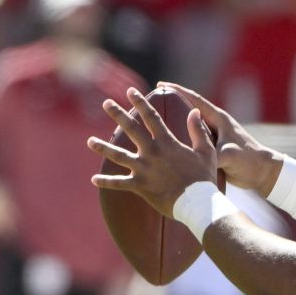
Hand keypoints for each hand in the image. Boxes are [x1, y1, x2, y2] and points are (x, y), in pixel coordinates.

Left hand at [87, 88, 218, 217]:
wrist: (197, 202)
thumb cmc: (203, 177)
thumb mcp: (206, 150)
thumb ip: (198, 130)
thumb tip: (194, 111)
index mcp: (167, 142)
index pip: (151, 117)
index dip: (140, 103)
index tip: (131, 91)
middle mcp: (152, 152)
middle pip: (131, 129)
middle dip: (118, 114)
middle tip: (106, 103)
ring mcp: (144, 169)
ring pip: (118, 155)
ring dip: (103, 147)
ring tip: (89, 141)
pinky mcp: (140, 186)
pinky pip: (119, 184)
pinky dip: (106, 182)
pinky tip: (93, 179)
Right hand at [154, 82, 282, 194]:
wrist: (263, 174)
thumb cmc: (249, 161)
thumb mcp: (229, 156)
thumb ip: (212, 154)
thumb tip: (193, 158)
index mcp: (219, 119)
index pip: (195, 100)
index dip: (177, 90)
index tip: (160, 84)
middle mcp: (215, 125)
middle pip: (189, 111)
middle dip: (171, 105)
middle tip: (150, 103)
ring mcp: (214, 137)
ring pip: (189, 127)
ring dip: (175, 124)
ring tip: (154, 124)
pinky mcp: (214, 149)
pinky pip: (193, 141)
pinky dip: (181, 140)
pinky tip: (168, 145)